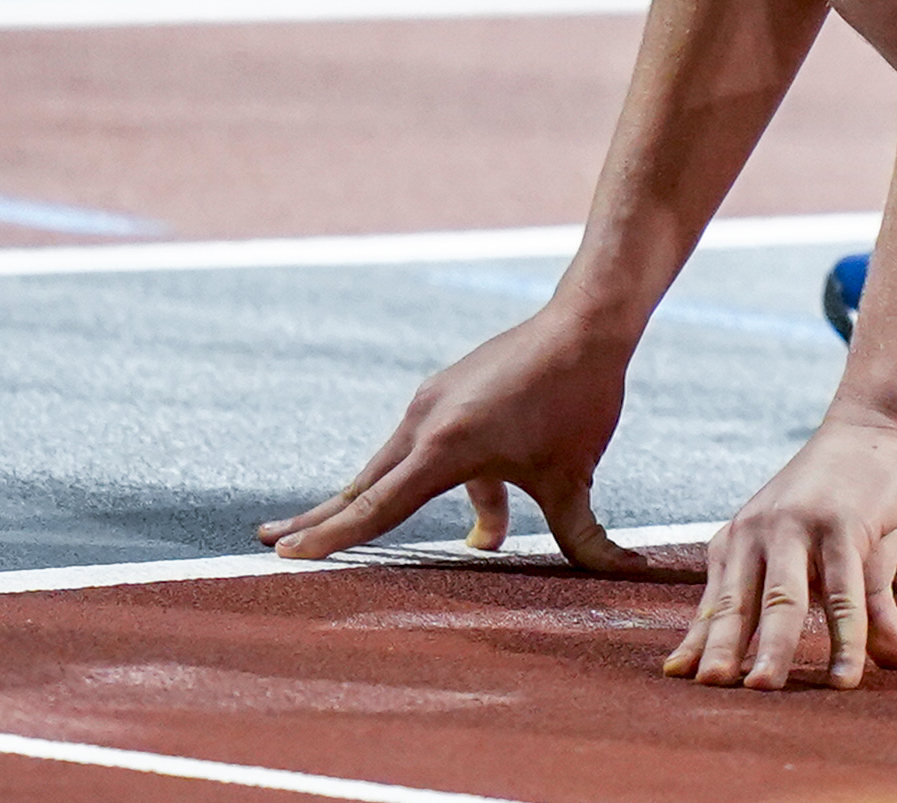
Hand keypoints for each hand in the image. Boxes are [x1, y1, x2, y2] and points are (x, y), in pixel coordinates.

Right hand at [258, 302, 639, 567]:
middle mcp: (425, 423)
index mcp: (446, 448)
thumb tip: (628, 574)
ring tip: (324, 529)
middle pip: (362, 486)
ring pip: (390, 467)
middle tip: (268, 543)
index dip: (331, 538)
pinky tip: (479, 526)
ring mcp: (431, 403)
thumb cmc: (580, 400)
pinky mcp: (445, 392)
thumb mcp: (575, 476)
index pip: (376, 508)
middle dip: (319, 520)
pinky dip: (419, 481)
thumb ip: (585, 536)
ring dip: (368, 503)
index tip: (285, 556)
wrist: (585, 322)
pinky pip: (420, 447)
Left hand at [664, 416, 896, 689]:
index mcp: (742, 539)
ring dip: (773, 648)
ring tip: (763, 691)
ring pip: (782, 599)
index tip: (675, 676)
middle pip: (738, 603)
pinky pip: (843, 591)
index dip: (698, 640)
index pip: (717, 601)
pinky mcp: (843, 523)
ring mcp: (800, 525)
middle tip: (708, 692)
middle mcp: (760, 531)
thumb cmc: (855, 500)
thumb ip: (863, 617)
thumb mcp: (845, 559)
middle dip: (721, 650)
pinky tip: (846, 676)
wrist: (881, 427)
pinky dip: (846, 637)